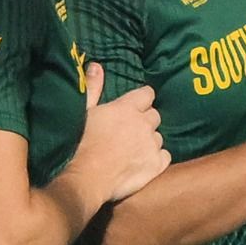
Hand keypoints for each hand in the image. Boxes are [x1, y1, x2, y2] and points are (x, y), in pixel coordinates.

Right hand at [71, 64, 168, 202]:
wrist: (86, 178)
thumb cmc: (80, 144)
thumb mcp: (83, 112)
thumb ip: (93, 88)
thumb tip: (96, 66)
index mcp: (127, 107)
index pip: (147, 93)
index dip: (141, 99)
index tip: (133, 107)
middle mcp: (144, 123)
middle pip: (154, 115)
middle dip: (145, 120)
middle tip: (130, 130)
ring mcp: (152, 145)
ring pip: (158, 136)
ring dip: (149, 140)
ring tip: (134, 149)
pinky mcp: (156, 165)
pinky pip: (165, 156)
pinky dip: (157, 158)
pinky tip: (143, 162)